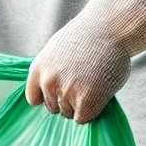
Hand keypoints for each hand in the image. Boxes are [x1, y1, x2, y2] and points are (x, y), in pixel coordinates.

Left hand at [25, 0, 145, 123]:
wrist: (111, 26)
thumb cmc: (89, 38)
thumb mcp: (58, 51)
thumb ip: (51, 73)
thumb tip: (52, 97)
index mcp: (38, 69)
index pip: (34, 99)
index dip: (50, 97)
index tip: (62, 90)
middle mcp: (48, 82)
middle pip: (53, 108)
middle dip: (67, 100)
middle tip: (85, 82)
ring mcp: (66, 92)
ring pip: (68, 114)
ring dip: (81, 105)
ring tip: (94, 83)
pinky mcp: (86, 101)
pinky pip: (83, 119)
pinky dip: (92, 111)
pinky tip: (100, 92)